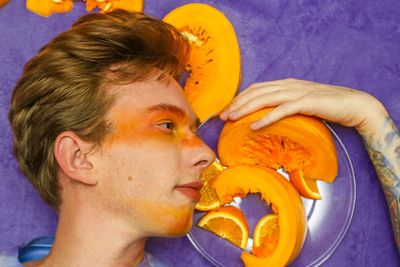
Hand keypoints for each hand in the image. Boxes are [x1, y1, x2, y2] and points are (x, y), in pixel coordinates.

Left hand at [219, 78, 387, 134]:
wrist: (353, 104)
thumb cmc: (325, 106)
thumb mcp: (300, 103)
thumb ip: (284, 105)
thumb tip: (266, 116)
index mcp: (285, 84)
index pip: (256, 89)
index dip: (239, 98)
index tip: (226, 110)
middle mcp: (288, 85)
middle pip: (255, 92)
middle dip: (236, 103)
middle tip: (221, 117)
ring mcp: (297, 92)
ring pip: (264, 99)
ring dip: (245, 109)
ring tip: (231, 119)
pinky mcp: (307, 102)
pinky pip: (282, 110)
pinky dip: (266, 118)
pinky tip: (253, 127)